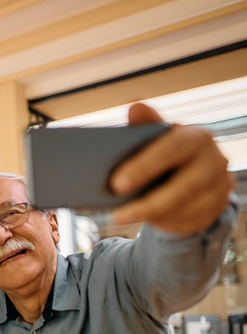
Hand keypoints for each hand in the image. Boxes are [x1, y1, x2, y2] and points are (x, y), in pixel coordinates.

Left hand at [109, 102, 233, 234]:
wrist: (192, 171)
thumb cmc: (165, 151)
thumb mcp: (155, 137)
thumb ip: (145, 125)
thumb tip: (135, 106)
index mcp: (197, 137)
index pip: (174, 149)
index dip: (145, 167)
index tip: (116, 184)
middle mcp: (215, 160)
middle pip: (185, 186)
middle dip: (149, 202)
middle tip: (117, 214)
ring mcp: (220, 185)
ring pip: (187, 208)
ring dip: (153, 216)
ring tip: (123, 217)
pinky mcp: (218, 206)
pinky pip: (192, 221)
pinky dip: (166, 223)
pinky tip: (145, 221)